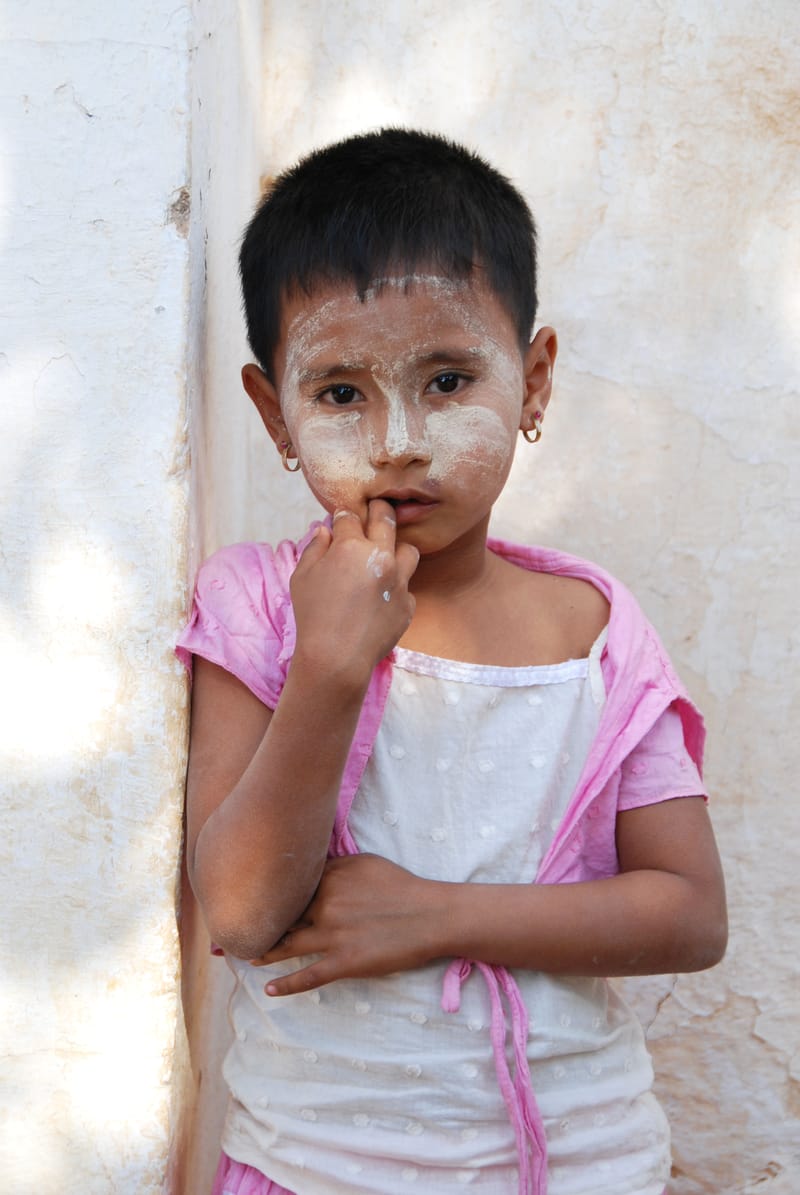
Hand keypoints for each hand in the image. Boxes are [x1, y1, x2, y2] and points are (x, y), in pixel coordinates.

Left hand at [249, 854, 439, 995]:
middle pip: (284, 915)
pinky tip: (269, 990)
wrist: (430, 916)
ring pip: (287, 945)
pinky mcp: (344, 963)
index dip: (270, 893)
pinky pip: (308, 976)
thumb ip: (334, 865)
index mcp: (329, 878)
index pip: (289, 886)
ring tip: (248, 955)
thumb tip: (310, 867)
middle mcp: (325, 905)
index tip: (250, 895)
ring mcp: (332, 936)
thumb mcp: (365, 863)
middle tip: (237, 927)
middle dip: (261, 922)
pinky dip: (286, 985)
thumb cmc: (401, 886)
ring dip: (265, 952)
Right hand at [289, 500, 418, 681]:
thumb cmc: (313, 616)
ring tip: (384, 558)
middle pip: (386, 519)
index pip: (350, 517)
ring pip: (409, 550)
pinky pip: (407, 587)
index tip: (341, 520)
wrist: (337, 657)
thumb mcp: (302, 577)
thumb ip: (315, 547)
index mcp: (352, 547)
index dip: (343, 517)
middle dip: (379, 510)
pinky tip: (381, 598)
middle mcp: (381, 558)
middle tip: (374, 511)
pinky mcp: (408, 604)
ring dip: (396, 550)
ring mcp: (399, 581)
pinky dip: (395, 588)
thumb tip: (325, 530)